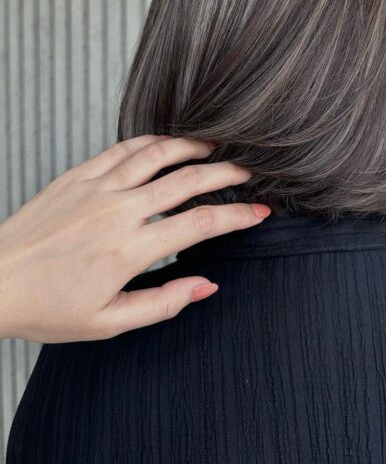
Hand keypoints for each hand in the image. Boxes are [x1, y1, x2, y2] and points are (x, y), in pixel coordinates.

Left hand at [0, 135, 269, 342]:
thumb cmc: (47, 307)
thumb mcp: (108, 322)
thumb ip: (163, 303)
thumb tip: (206, 285)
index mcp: (129, 250)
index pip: (199, 224)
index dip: (238, 216)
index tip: (261, 212)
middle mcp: (118, 211)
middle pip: (187, 180)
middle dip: (227, 172)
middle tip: (249, 170)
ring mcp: (97, 187)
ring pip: (157, 154)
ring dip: (192, 146)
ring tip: (215, 144)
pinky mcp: (78, 175)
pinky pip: (122, 148)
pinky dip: (151, 141)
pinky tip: (166, 142)